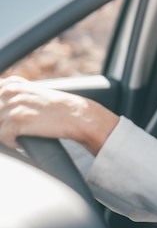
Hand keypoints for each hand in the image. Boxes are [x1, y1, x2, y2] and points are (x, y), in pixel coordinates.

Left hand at [0, 76, 117, 153]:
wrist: (78, 116)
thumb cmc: (57, 108)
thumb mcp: (32, 94)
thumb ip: (13, 96)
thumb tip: (1, 106)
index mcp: (12, 84)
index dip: (2, 112)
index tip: (11, 120)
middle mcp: (11, 92)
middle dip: (3, 124)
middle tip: (17, 129)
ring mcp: (14, 105)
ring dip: (7, 134)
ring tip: (20, 136)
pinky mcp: (18, 120)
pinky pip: (3, 137)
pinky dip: (11, 143)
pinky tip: (21, 142)